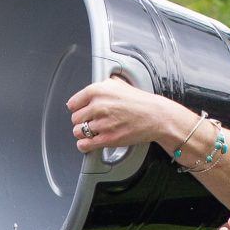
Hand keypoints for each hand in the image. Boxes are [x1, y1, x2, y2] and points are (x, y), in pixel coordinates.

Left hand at [64, 76, 188, 154]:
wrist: (156, 116)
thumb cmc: (140, 101)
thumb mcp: (119, 84)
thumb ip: (102, 86)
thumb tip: (91, 89)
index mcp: (98, 90)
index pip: (73, 103)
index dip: (78, 108)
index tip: (82, 111)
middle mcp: (98, 106)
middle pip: (75, 118)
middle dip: (82, 121)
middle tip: (92, 121)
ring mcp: (102, 123)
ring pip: (78, 132)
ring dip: (84, 133)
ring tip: (93, 131)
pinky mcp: (107, 139)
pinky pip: (84, 145)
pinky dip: (84, 145)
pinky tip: (89, 142)